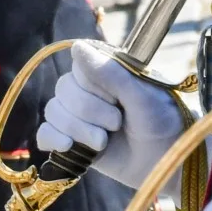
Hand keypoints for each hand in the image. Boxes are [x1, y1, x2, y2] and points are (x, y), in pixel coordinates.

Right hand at [35, 41, 186, 192]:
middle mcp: (90, 89)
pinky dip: (53, 139)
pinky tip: (69, 146)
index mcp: (108, 71)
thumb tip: (76, 46)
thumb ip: (109, 73)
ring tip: (103, 142)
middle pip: (64, 89)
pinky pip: (45, 133)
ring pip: (53, 110)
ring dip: (77, 128)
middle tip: (117, 123)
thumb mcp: (141, 96)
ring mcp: (80, 115)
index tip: (118, 99)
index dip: (94, 87)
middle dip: (89, 111)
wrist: (166, 164)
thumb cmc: (163, 122)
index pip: (79, 67)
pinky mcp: (73, 140)